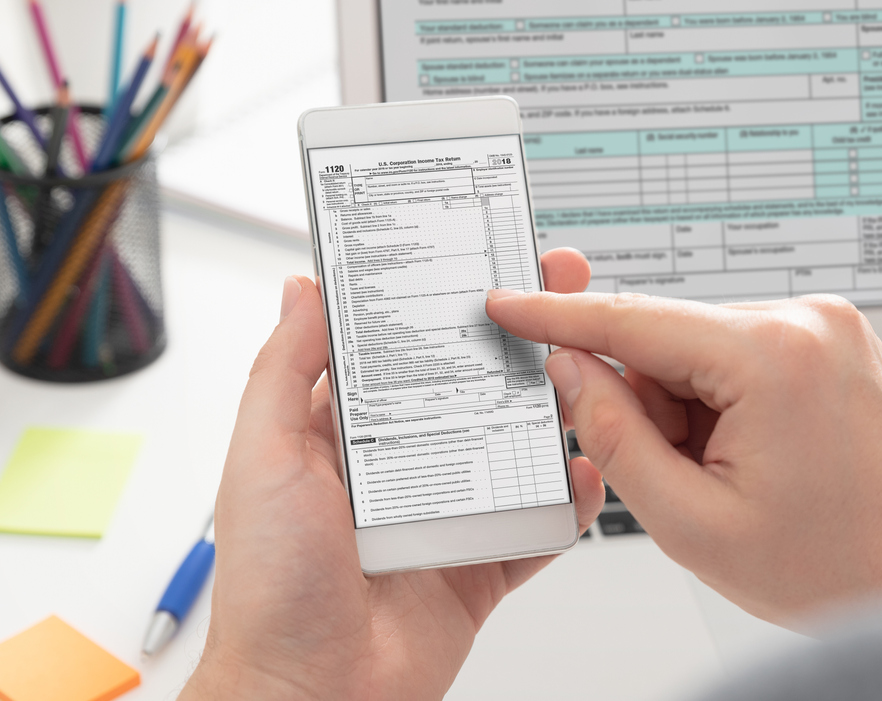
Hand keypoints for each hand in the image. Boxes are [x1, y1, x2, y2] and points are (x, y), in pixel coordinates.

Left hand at [181, 248, 602, 700]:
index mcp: (347, 433)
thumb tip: (303, 289)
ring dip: (554, 407)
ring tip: (586, 366)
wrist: (312, 698)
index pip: (404, 346)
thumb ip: (284, 370)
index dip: (443, 298)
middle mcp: (403, 466)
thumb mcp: (264, 457)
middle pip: (474, 384)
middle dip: (518, 336)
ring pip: (517, 445)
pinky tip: (587, 473)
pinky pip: (541, 525)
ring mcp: (448, 513)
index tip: (479, 255)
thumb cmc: (271, 589)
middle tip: (558, 286)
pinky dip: (570, 503)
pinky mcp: (483, 563)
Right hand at [486, 291, 881, 627]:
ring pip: (701, 347)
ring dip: (690, 406)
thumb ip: (615, 437)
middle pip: (669, 339)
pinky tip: (753, 452)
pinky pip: (739, 350)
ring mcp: (828, 323)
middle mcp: (808, 320)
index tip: (509, 306)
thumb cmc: (832, 564)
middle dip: (651, 403)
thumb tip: (572, 370)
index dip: (558, 318)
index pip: (635, 321)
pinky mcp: (833, 336)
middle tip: (684, 475)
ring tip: (734, 474)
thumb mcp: (693, 522)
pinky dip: (721, 397)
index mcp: (773, 357)